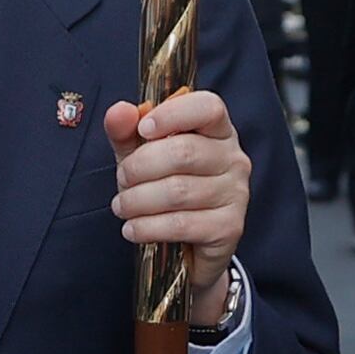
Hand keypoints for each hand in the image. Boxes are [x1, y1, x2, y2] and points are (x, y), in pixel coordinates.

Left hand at [105, 86, 249, 258]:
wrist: (185, 246)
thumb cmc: (164, 190)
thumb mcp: (141, 156)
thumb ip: (127, 132)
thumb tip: (118, 112)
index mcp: (217, 131)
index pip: (208, 107)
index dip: (172, 114)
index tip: (142, 129)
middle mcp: (233, 158)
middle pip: (183, 152)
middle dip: (139, 167)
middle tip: (123, 179)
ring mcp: (236, 193)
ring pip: (177, 192)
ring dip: (137, 200)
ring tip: (122, 207)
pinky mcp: (229, 227)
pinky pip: (180, 224)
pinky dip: (147, 227)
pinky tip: (133, 228)